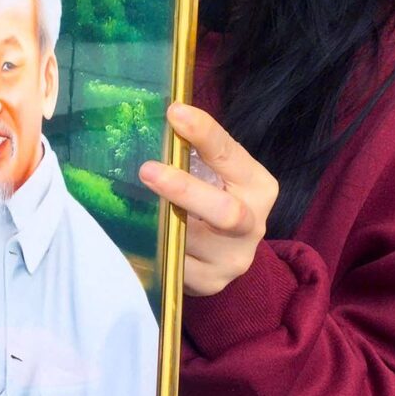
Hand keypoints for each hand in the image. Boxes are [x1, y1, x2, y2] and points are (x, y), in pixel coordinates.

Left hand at [139, 103, 278, 296]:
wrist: (227, 253)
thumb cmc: (215, 198)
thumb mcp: (217, 173)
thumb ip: (197, 152)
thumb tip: (162, 118)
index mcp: (259, 187)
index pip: (231, 155)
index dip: (204, 133)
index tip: (175, 113)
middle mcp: (254, 225)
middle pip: (225, 212)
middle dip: (184, 190)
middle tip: (147, 170)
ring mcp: (233, 259)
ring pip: (190, 240)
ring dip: (160, 221)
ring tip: (135, 205)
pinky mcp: (210, 282)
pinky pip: (175, 264)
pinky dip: (155, 246)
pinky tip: (139, 234)